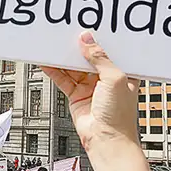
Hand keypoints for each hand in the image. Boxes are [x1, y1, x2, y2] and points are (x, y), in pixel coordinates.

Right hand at [41, 31, 138, 150]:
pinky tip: (48, 62)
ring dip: (64, 58)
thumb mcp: (114, 78)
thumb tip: (88, 41)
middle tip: (67, 35)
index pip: (110, 51)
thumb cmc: (119, 116)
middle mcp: (106, 79)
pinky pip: (63, 79)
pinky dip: (55, 71)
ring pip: (74, 67)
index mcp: (123, 72)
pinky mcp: (76, 96)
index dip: (99, 40)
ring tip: (53, 46)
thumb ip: (100, 58)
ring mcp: (90, 87)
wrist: (106, 140)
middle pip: (89, 58)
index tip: (88, 29)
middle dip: (79, 47)